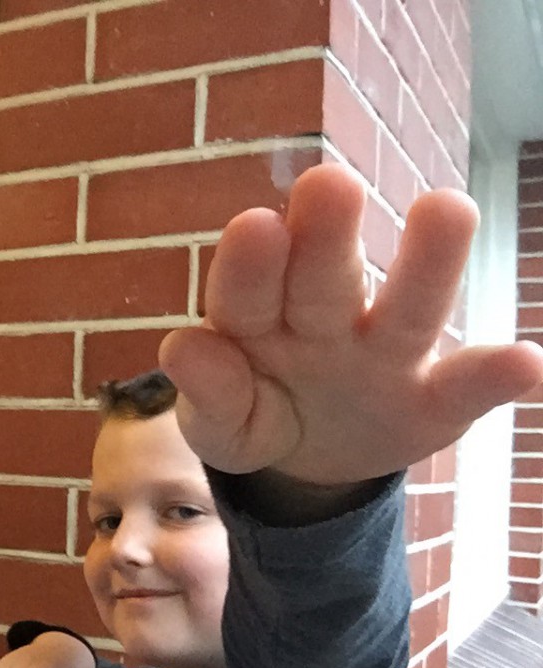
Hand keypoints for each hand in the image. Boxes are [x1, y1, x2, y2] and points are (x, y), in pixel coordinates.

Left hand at [160, 163, 542, 486]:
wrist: (307, 460)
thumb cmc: (254, 416)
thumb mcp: (220, 424)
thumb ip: (207, 393)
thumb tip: (183, 347)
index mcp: (257, 319)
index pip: (246, 290)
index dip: (250, 264)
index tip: (255, 225)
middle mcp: (324, 320)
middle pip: (324, 278)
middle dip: (326, 235)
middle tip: (330, 183)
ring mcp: (383, 353)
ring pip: (406, 308)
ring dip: (427, 260)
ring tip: (449, 208)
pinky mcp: (434, 400)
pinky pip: (464, 386)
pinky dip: (494, 375)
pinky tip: (525, 362)